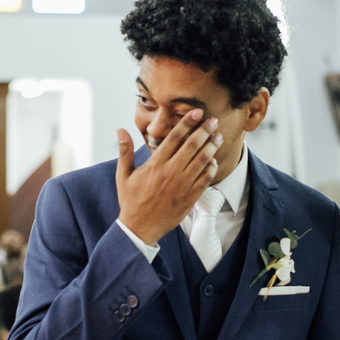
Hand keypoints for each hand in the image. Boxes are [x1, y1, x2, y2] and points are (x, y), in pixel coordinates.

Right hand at [115, 110, 221, 244]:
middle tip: (213, 120)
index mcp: (155, 164)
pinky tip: (214, 161)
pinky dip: (211, 168)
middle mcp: (170, 172)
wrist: (140, 227)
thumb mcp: (123, 175)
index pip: (174, 137)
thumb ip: (124, 151)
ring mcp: (182, 185)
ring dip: (211, 147)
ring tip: (218, 136)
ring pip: (201, 160)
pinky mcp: (190, 197)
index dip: (187, 123)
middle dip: (204, 130)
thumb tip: (120, 130)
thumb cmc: (131, 201)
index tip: (197, 112)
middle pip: (192, 145)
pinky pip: (205, 179)